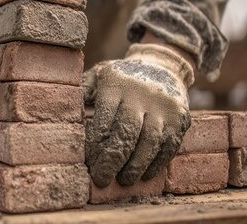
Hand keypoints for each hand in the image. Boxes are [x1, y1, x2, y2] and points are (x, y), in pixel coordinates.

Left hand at [83, 43, 193, 186]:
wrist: (163, 65)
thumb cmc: (122, 77)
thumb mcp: (100, 74)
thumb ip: (84, 90)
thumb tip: (67, 112)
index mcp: (117, 86)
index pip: (104, 120)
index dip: (95, 144)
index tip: (88, 163)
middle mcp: (142, 96)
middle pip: (127, 133)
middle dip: (112, 160)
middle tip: (101, 179)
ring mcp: (164, 108)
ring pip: (150, 142)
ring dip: (135, 166)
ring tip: (123, 180)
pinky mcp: (180, 119)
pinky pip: (170, 146)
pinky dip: (157, 164)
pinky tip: (145, 175)